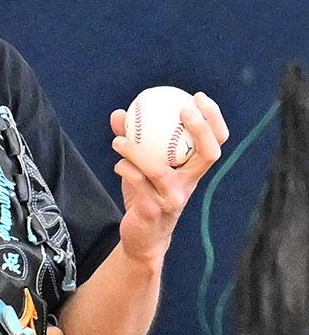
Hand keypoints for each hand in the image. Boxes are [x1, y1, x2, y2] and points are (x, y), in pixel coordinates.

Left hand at [109, 92, 228, 264]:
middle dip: (201, 128)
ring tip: (119, 139)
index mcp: (192, 170)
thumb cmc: (145, 195)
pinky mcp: (154, 211)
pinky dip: (125, 170)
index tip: (198, 97)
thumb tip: (119, 113)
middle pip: (209, 153)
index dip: (213, 119)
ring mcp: (173, 198)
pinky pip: (138, 184)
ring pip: (159, 170)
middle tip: (183, 109)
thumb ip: (133, 140)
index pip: (216, 142)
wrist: (143, 237)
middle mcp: (189, 183)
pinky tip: (118, 163)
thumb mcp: (142, 166)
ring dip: (136, 151)